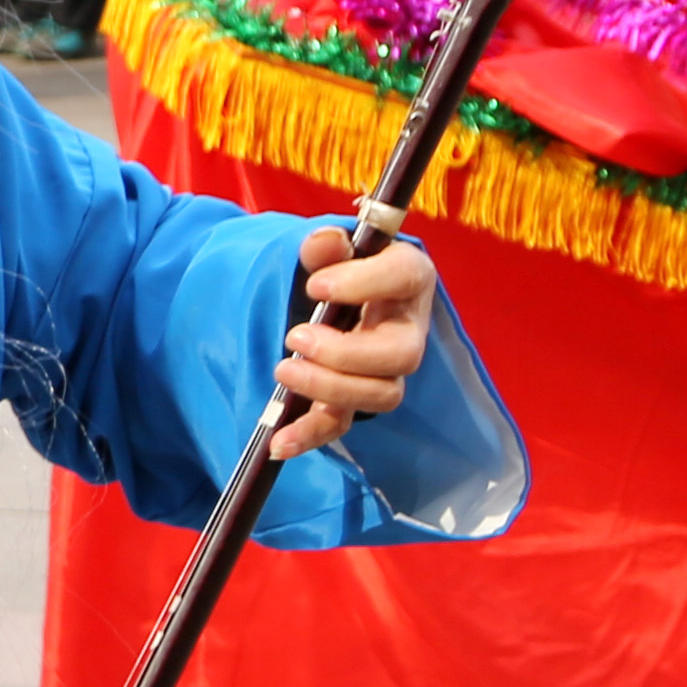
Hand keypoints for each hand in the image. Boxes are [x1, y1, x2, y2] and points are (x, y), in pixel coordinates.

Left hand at [266, 220, 441, 457]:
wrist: (319, 298)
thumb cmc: (334, 269)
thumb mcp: (326, 252)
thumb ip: (325, 246)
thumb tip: (326, 243)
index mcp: (406, 278)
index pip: (406, 276)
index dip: (365, 283)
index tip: (317, 287)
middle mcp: (406, 328)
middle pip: (401, 354)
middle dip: (347, 352)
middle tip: (296, 336)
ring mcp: (384, 369)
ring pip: (381, 394)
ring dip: (331, 388)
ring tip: (284, 370)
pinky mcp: (355, 397)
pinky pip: (343, 423)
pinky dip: (311, 435)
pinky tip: (279, 443)